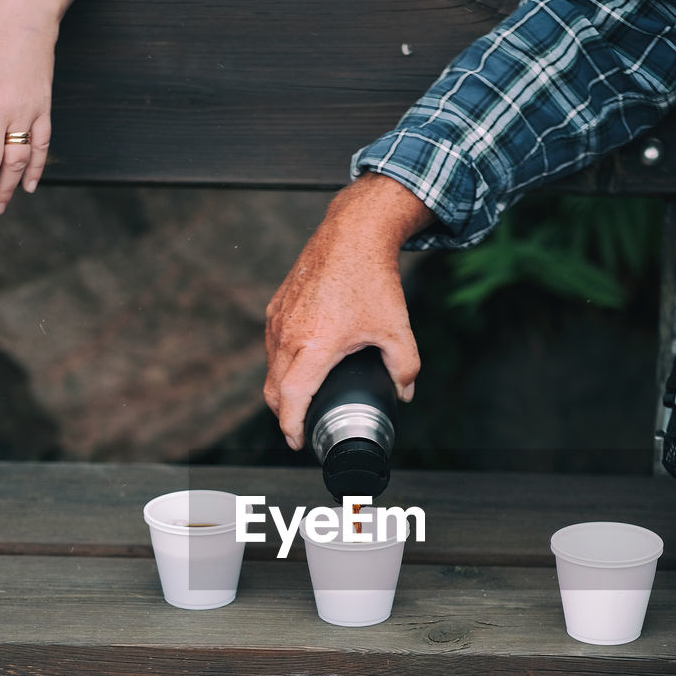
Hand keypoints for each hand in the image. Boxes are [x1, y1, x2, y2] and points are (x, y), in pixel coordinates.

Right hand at [264, 172, 432, 448]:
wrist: (352, 233)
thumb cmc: (371, 277)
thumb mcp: (397, 328)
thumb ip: (404, 366)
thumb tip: (404, 392)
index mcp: (315, 345)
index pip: (291, 399)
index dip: (291, 426)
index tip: (297, 442)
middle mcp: (289, 335)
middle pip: (273, 391)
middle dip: (284, 416)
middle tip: (300, 429)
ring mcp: (279, 320)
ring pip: (271, 368)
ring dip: (281, 390)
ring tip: (301, 401)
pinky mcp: (277, 307)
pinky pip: (273, 346)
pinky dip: (282, 364)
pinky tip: (301, 366)